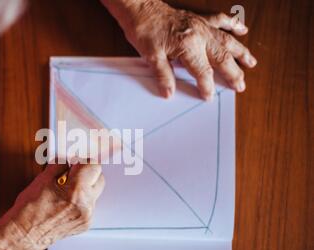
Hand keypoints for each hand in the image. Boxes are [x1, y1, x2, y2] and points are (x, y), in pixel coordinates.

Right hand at [1, 162, 104, 249]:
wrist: (24, 234)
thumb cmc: (29, 210)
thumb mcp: (43, 179)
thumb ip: (60, 166)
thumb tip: (67, 158)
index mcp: (76, 192)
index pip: (93, 166)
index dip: (83, 160)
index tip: (76, 160)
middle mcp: (85, 205)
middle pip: (99, 178)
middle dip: (87, 172)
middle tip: (71, 172)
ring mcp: (87, 217)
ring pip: (95, 192)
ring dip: (84, 187)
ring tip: (65, 190)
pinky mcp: (85, 224)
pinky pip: (89, 206)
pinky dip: (81, 200)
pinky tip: (66, 202)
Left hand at [107, 0, 256, 99]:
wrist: (141, 9)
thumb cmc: (144, 30)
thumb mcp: (150, 56)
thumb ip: (163, 75)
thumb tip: (169, 92)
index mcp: (188, 46)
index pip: (203, 71)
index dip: (206, 86)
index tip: (208, 96)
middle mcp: (199, 35)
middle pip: (221, 57)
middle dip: (232, 73)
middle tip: (240, 86)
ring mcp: (202, 25)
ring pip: (227, 40)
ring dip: (241, 52)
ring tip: (251, 63)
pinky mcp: (200, 18)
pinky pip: (221, 20)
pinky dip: (234, 24)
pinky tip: (243, 29)